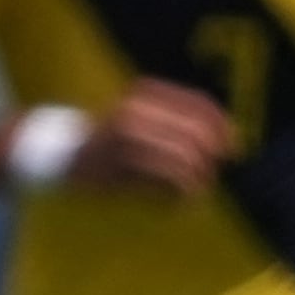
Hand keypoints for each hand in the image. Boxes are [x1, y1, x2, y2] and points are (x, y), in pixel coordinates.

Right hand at [70, 78, 236, 193]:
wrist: (62, 154)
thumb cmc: (113, 140)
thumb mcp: (144, 118)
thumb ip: (181, 122)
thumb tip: (231, 137)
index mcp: (146, 92)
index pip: (200, 104)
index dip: (224, 127)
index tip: (232, 148)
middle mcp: (138, 110)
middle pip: (200, 134)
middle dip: (212, 158)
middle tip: (208, 175)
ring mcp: (129, 136)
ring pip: (189, 159)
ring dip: (198, 181)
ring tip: (191, 192)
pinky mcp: (123, 164)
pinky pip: (172, 181)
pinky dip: (183, 195)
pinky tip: (174, 202)